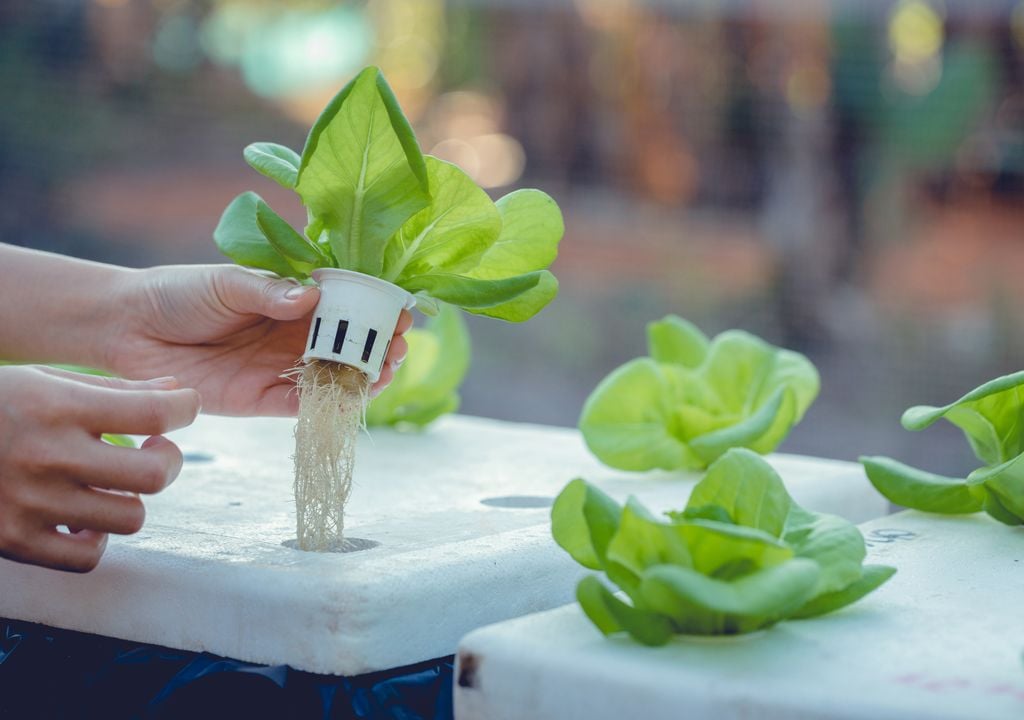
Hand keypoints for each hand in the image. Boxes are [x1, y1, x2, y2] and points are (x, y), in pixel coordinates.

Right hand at [0, 365, 199, 571]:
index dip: (186, 409)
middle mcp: (46, 456)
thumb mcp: (42, 378)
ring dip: (132, 498)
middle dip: (168, 460)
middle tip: (155, 451)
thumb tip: (176, 394)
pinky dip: (97, 540)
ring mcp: (29, 504)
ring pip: (130, 518)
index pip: (154, 413)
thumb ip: (114, 388)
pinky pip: (88, 558)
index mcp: (55, 406)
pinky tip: (85, 517)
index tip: (182, 410)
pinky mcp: (12, 541)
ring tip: (113, 482)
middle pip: (153, 475)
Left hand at [107, 265, 411, 415]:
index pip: (344, 305)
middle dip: (379, 345)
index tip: (400, 310)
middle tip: (399, 346)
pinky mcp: (261, 399)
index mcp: (291, 300)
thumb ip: (267, 291)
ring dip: (364, 376)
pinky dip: (330, 404)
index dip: (374, 308)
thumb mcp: (225, 282)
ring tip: (386, 371)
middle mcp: (292, 335)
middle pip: (348, 344)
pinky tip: (354, 398)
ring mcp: (279, 368)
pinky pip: (303, 405)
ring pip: (334, 376)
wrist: (129, 330)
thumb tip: (309, 298)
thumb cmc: (179, 293)